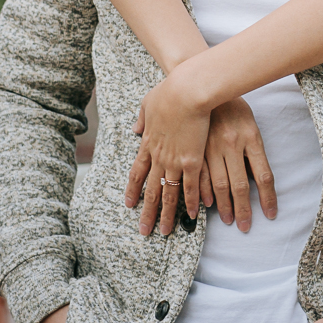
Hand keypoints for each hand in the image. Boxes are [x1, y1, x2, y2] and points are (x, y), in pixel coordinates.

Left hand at [125, 73, 210, 235]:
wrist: (186, 91)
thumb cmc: (169, 91)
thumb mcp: (148, 102)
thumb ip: (142, 117)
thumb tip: (136, 128)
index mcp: (148, 142)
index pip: (137, 172)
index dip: (133, 189)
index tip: (129, 204)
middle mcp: (159, 156)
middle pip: (151, 189)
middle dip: (147, 211)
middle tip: (144, 230)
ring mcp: (175, 160)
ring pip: (168, 193)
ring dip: (166, 214)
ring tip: (164, 231)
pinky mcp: (192, 160)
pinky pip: (191, 186)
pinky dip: (191, 202)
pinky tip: (193, 215)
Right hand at [203, 98, 276, 230]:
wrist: (206, 84)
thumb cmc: (234, 106)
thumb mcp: (250, 124)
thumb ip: (254, 151)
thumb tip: (257, 180)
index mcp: (251, 137)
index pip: (264, 175)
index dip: (268, 198)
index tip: (270, 215)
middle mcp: (233, 144)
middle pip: (241, 185)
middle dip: (243, 209)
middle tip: (245, 227)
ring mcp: (212, 146)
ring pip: (219, 184)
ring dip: (224, 205)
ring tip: (229, 220)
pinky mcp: (196, 146)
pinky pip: (200, 175)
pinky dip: (204, 192)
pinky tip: (207, 204)